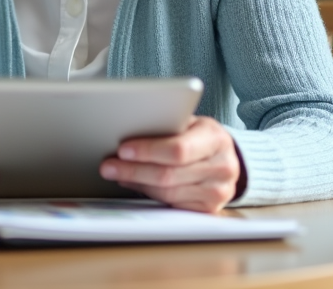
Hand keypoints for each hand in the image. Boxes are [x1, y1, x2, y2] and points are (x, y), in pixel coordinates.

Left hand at [99, 116, 241, 212]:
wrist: (224, 156)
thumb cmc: (198, 135)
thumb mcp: (188, 123)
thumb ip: (166, 127)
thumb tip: (125, 132)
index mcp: (216, 139)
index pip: (178, 150)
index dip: (147, 151)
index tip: (122, 150)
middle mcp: (222, 168)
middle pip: (169, 175)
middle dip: (133, 170)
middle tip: (108, 166)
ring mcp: (218, 192)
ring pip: (167, 193)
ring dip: (136, 183)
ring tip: (116, 173)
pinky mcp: (209, 209)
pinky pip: (172, 205)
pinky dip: (149, 193)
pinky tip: (134, 183)